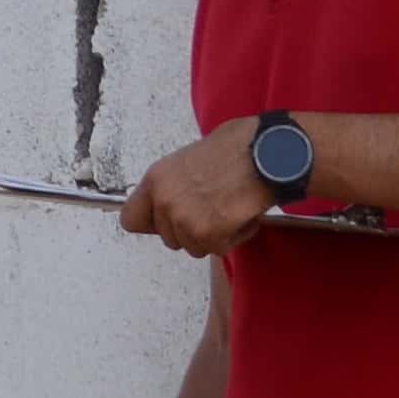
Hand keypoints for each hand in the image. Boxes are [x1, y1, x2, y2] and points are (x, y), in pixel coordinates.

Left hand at [122, 130, 270, 255]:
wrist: (267, 151)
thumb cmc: (236, 148)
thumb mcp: (186, 161)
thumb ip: (170, 187)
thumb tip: (165, 206)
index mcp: (155, 179)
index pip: (131, 220)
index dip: (153, 224)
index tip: (170, 221)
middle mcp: (164, 200)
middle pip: (169, 239)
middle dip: (192, 230)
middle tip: (214, 209)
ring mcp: (184, 219)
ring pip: (194, 247)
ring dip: (215, 235)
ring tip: (230, 208)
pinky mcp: (209, 233)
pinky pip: (219, 249)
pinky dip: (235, 237)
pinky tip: (243, 214)